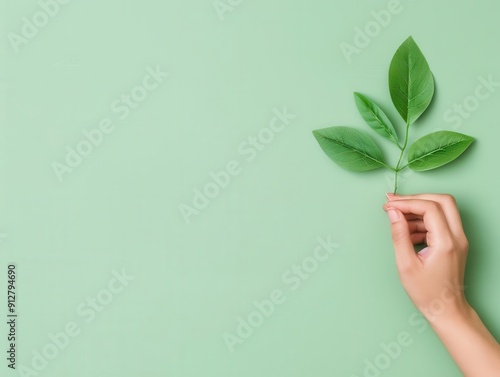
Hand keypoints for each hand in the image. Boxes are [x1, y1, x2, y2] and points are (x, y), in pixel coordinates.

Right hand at [383, 193, 469, 322]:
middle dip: (416, 198)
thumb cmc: (426, 292)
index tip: (389, 206)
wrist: (446, 309)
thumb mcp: (406, 265)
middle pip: (442, 200)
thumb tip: (393, 213)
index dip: (407, 202)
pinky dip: (422, 220)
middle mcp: (457, 237)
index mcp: (446, 242)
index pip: (430, 208)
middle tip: (394, 202)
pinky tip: (406, 230)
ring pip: (442, 208)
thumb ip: (399, 235)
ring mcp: (458, 238)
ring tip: (396, 217)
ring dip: (418, 208)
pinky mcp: (454, 242)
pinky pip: (440, 220)